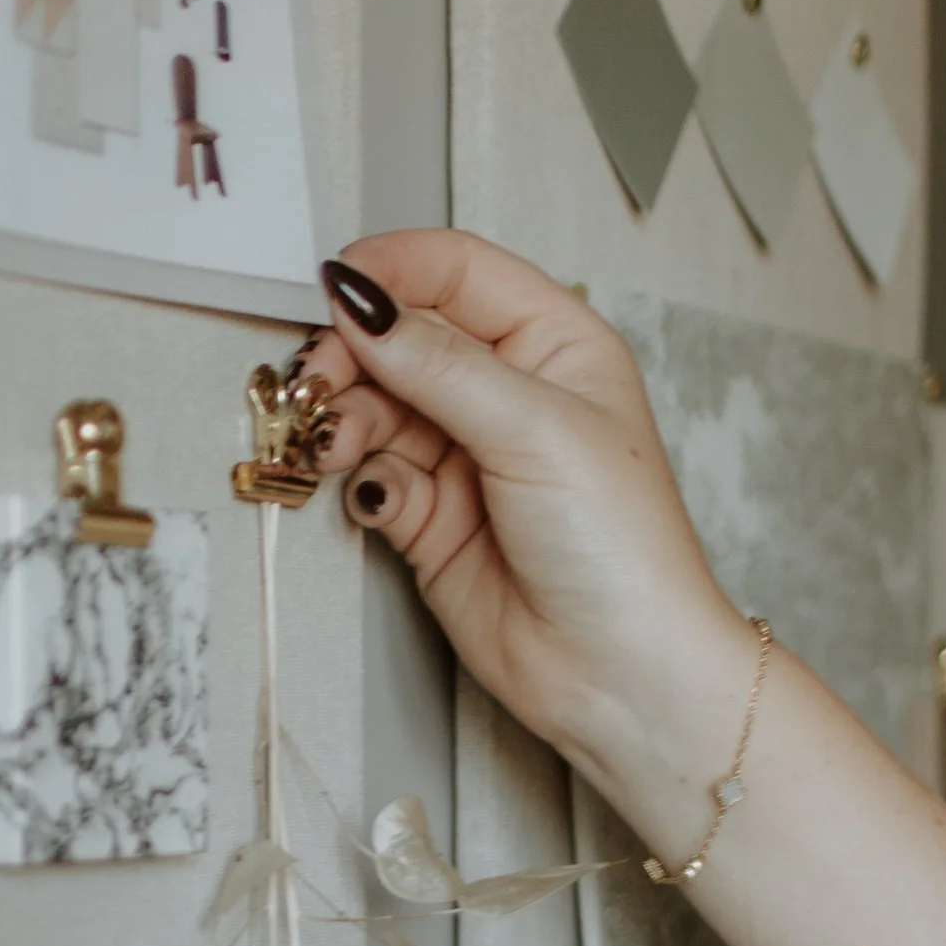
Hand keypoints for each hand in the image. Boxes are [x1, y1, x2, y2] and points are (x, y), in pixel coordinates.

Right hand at [300, 232, 750, 824]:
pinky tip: (370, 493)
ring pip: (378, 405)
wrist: (620, 674)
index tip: (336, 289)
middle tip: (320, 382)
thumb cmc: (624, 550)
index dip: (393, 270)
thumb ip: (442, 363)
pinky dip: (358, 476)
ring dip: (347, 419)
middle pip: (404, 338)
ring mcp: (467, 454)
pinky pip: (373, 472)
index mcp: (555, 344)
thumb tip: (367, 305)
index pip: (458, 272)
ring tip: (338, 446)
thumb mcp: (535, 429)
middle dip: (355, 354)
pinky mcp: (431, 515)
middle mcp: (508, 392)